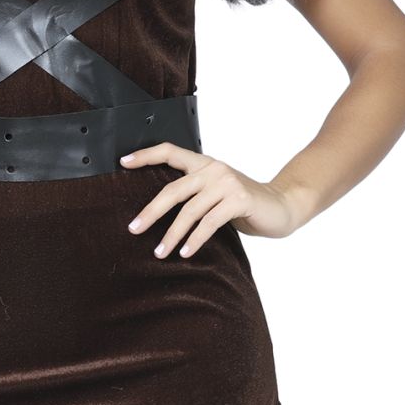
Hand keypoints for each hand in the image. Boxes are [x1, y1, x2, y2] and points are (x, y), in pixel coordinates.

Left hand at [119, 141, 299, 257]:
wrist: (281, 205)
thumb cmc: (243, 203)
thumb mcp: (215, 193)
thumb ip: (193, 194)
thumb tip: (158, 211)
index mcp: (204, 163)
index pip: (170, 152)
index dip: (145, 155)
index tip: (123, 163)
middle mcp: (213, 169)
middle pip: (173, 189)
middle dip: (151, 212)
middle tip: (134, 229)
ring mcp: (226, 183)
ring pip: (189, 211)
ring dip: (172, 234)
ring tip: (160, 252)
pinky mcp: (238, 200)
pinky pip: (209, 223)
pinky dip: (195, 240)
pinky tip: (186, 253)